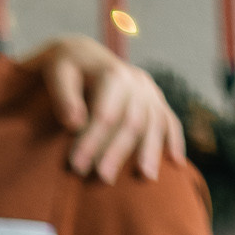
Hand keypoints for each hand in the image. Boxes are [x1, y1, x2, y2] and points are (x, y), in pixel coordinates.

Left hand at [36, 35, 185, 181]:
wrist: (84, 55)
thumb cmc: (66, 69)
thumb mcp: (58, 74)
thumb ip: (65, 98)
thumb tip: (75, 124)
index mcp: (113, 74)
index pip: (105, 114)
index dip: (92, 141)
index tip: (77, 165)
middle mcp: (136, 81)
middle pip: (132, 121)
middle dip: (117, 152)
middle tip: (103, 179)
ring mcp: (149, 91)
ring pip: (154, 123)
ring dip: (150, 151)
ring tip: (146, 178)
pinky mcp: (155, 100)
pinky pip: (169, 120)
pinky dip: (174, 141)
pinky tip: (176, 163)